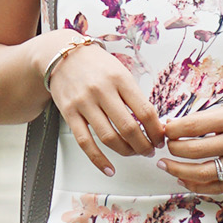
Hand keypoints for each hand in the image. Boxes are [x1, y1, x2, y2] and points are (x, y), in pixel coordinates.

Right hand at [46, 40, 162, 173]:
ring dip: (126, 152)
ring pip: (109, 138)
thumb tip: (153, 123)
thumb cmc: (95, 64)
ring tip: (134, 153)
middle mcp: (102, 91)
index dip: (157, 131)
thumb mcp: (120, 71)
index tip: (160, 138)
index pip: (145, 111)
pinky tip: (109, 168)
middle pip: (129, 128)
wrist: (61, 55)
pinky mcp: (69, 113)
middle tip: (150, 150)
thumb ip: (135, 95)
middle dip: (144, 145)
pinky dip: (98, 159)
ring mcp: (84, 103)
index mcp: (120, 79)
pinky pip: (85, 143)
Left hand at [157, 100, 222, 195]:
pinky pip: (216, 187)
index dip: (172, 129)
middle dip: (172, 148)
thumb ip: (211, 118)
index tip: (165, 129)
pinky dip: (196, 185)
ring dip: (178, 170)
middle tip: (166, 145)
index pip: (193, 126)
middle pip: (193, 150)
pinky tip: (185, 179)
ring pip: (201, 173)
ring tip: (166, 165)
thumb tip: (178, 125)